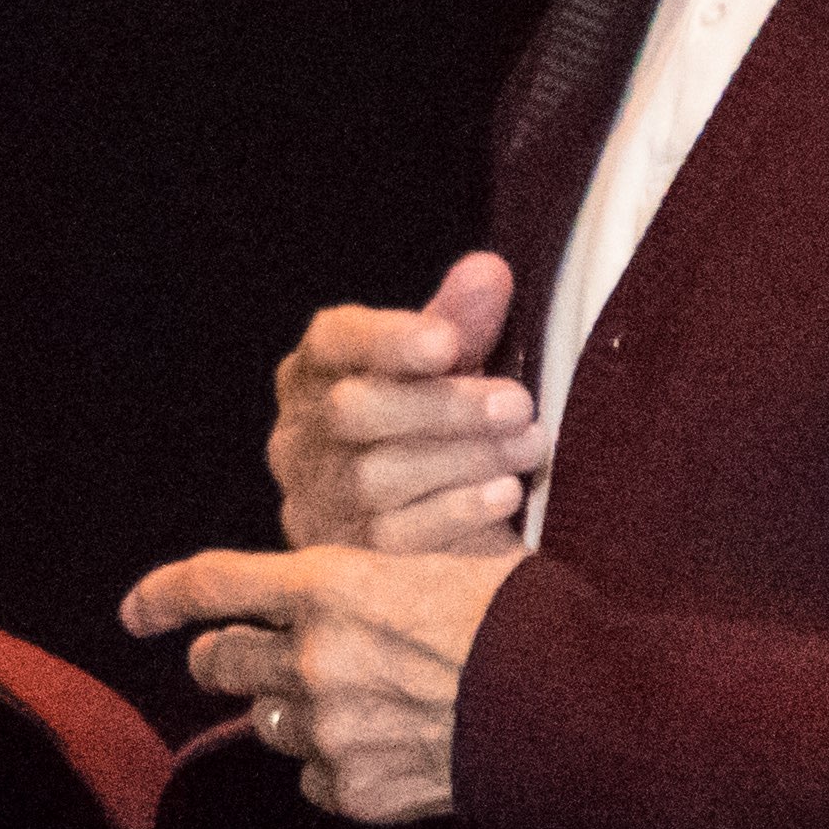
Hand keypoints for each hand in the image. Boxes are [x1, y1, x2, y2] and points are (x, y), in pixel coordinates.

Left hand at [120, 539, 520, 823]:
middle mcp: (314, 659)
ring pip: (270, 724)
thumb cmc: (527, 618)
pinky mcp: (357, 791)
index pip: (213, 585)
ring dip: (291, 710)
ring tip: (349, 700)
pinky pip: (315, 780)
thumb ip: (377, 573)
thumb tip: (348, 576)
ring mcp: (331, 732)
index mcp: (333, 586)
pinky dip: (335, 766)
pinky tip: (384, 747)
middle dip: (220, 658)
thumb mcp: (449, 558)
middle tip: (227, 659)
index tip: (134, 614)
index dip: (162, 596)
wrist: (579, 709)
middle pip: (222, 663)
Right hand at [270, 251, 545, 551]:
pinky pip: (392, 537)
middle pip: (351, 412)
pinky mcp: (341, 555)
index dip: (387, 341)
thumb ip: (461, 320)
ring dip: (461, 458)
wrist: (421, 520)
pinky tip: (505, 493)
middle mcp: (298, 433)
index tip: (447, 342)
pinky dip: (454, 511)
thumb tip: (490, 272)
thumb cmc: (434, 419)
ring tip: (530, 444)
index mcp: (316, 369)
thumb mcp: (446, 366)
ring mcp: (312, 498)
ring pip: (373, 477)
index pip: (335, 342)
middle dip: (440, 406)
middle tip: (518, 402)